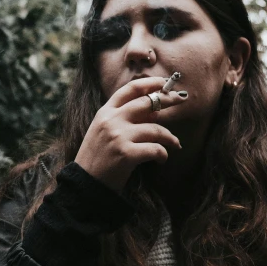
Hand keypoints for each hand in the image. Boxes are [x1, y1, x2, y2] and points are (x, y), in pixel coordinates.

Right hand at [74, 77, 186, 192]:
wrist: (85, 183)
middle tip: (181, 100)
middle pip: (147, 102)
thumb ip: (124, 119)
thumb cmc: (97, 158)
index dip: (149, 83)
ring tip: (174, 144)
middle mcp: (112, 120)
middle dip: (168, 99)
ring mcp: (119, 136)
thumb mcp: (104, 132)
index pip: (129, 90)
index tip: (163, 82)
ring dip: (170, 137)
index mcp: (105, 112)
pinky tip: (162, 159)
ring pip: (156, 129)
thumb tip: (154, 112)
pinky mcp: (126, 153)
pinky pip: (155, 149)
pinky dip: (163, 154)